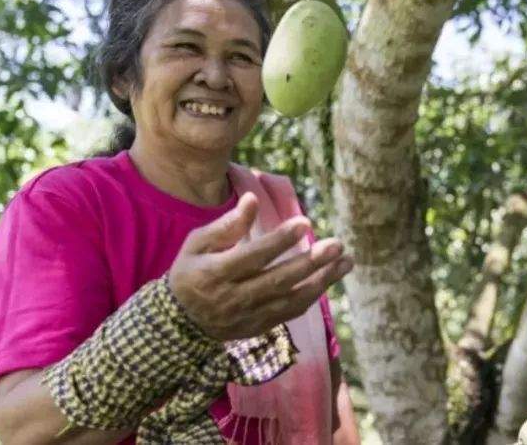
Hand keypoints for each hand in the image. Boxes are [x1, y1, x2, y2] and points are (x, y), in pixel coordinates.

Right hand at [168, 192, 353, 339]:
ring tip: (346, 262)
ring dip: (321, 282)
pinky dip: (311, 296)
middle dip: (311, 262)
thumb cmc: (191, 271)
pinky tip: (328, 279)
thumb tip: (252, 199)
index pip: (252, 256)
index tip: (305, 222)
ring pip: (290, 300)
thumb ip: (227, 225)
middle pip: (277, 281)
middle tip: (338, 245)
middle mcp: (232, 298)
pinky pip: (289, 313)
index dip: (279, 240)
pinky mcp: (257, 327)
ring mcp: (246, 316)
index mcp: (214, 274)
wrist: (180, 320)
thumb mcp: (198, 244)